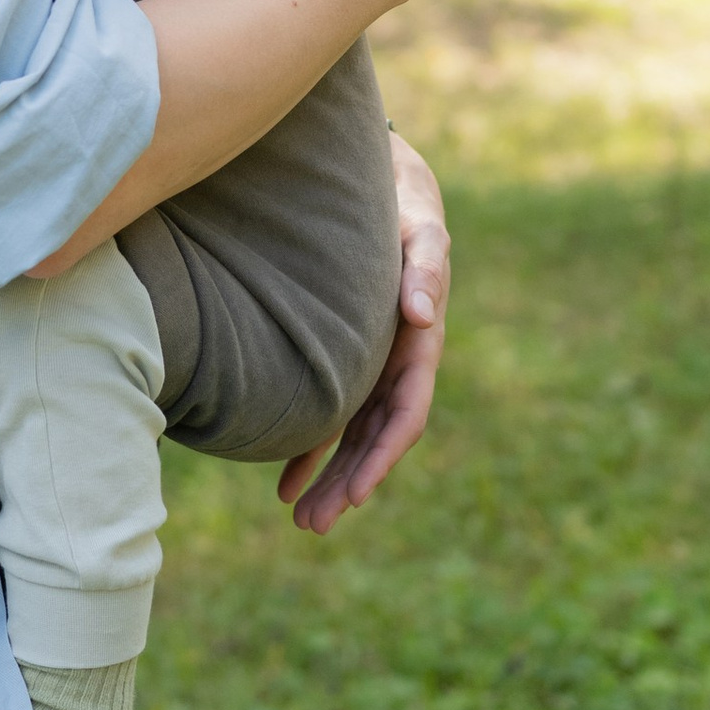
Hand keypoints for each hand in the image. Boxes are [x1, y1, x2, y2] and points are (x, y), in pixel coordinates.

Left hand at [277, 129, 449, 534]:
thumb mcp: (418, 225)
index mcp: (419, 341)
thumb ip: (424, 264)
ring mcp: (369, 363)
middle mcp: (396, 361)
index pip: (405, 413)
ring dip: (329, 478)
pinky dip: (308, 448)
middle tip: (315, 526)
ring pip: (350, 434)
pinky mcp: (342, 356)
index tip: (358, 493)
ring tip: (301, 521)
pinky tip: (285, 483)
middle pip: (375, 438)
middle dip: (349, 484)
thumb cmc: (400, 201)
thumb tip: (421, 314)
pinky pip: (327, 412)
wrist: (378, 183)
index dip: (382, 456)